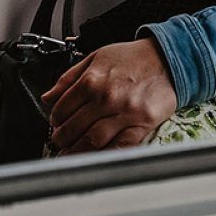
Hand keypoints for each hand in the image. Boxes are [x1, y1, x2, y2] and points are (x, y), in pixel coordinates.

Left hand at [42, 39, 177, 152]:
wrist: (168, 58)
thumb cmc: (132, 58)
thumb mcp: (96, 58)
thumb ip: (69, 78)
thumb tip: (48, 97)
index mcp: (92, 80)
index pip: (62, 108)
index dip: (55, 120)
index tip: (55, 124)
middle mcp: (106, 97)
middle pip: (74, 128)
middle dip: (62, 139)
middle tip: (60, 142)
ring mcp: (124, 113)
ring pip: (92, 141)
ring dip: (77, 151)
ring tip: (71, 153)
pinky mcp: (141, 124)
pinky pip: (120, 146)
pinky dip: (105, 155)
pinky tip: (96, 157)